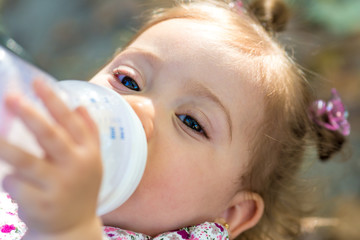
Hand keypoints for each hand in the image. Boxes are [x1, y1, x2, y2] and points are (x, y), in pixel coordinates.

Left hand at [0, 80, 102, 238]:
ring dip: (6, 146)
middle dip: (31, 116)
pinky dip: (10, 181)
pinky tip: (17, 185)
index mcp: (90, 154)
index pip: (73, 123)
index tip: (38, 82)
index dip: (55, 101)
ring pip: (27, 162)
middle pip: (51, 137)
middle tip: (12, 98)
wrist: (74, 228)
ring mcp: (59, 187)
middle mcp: (77, 168)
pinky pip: (16, 185)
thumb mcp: (93, 161)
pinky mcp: (41, 204)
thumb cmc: (81, 188)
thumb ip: (89, 133)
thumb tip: (79, 105)